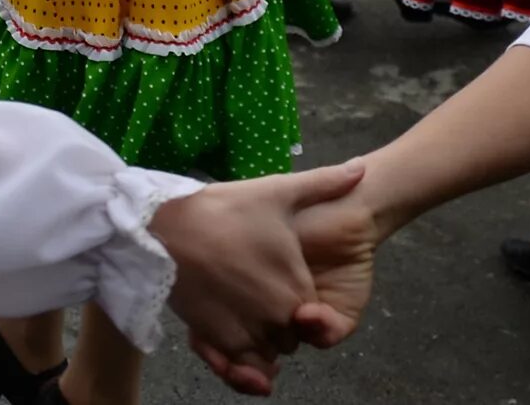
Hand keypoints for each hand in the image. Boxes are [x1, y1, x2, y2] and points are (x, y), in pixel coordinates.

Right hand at [156, 162, 367, 390]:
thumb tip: (361, 169)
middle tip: (254, 289)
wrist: (168, 228)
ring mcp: (247, 331)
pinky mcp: (218, 341)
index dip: (295, 299)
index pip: (309, 313)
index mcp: (296, 286)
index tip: (273, 278)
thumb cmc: (225, 210)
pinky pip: (239, 360)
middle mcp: (277, 316)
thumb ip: (324, 184)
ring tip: (238, 305)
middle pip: (288, 336)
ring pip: (265, 352)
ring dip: (258, 338)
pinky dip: (236, 351)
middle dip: (278, 321)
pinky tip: (223, 320)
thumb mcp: (277, 192)